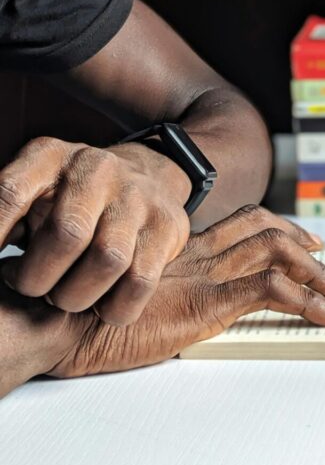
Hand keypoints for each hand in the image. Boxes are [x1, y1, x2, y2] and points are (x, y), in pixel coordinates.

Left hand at [0, 136, 193, 324]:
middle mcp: (97, 168)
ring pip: (108, 261)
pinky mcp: (168, 225)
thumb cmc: (69, 198)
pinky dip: (113, 307)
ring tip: (65, 296)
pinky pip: (140, 282)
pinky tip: (100, 304)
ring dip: (76, 296)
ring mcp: (138, 195)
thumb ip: (4, 216)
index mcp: (50, 157)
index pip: (10, 193)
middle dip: (39, 279)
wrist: (144, 176)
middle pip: (67, 233)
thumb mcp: (30, 192)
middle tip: (34, 287)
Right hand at [45, 204, 324, 378]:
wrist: (65, 320)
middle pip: (266, 230)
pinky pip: (273, 291)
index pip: (241, 222)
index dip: (277, 225)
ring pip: (278, 253)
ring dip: (317, 273)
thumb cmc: (88, 314)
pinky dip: (308, 300)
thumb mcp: (135, 293)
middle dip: (304, 243)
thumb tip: (176, 305)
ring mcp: (207, 274)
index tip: (302, 237)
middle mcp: (200, 253)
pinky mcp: (209, 301)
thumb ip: (162, 289)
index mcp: (183, 248)